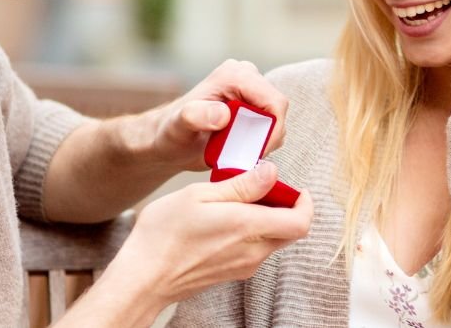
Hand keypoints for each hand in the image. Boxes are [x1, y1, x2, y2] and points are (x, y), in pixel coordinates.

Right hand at [101, 162, 313, 313]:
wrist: (144, 277)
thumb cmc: (164, 234)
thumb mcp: (200, 195)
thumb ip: (241, 185)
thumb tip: (271, 172)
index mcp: (248, 227)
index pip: (301, 222)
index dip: (305, 203)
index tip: (296, 188)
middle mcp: (253, 251)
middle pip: (291, 232)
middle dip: (286, 208)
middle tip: (264, 188)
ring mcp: (244, 266)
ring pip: (273, 240)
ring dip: (267, 219)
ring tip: (237, 201)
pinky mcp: (233, 273)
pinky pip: (256, 250)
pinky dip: (252, 232)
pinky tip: (226, 220)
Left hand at [150, 59, 288, 170]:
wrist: (170, 140)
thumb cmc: (171, 133)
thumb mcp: (179, 127)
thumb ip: (195, 117)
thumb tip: (222, 114)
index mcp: (233, 75)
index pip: (274, 102)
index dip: (273, 130)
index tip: (256, 154)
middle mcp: (245, 75)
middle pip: (277, 110)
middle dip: (267, 136)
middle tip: (244, 155)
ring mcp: (250, 88)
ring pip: (276, 119)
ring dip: (263, 140)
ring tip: (236, 152)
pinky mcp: (253, 101)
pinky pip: (271, 124)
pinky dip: (261, 140)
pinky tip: (239, 148)